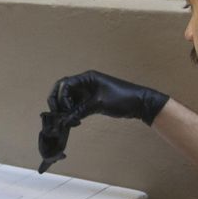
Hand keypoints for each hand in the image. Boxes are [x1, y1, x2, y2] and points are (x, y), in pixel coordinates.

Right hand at [38, 70, 169, 171]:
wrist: (140, 103)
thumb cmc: (122, 98)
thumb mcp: (99, 104)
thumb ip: (80, 110)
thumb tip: (65, 120)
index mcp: (87, 77)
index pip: (65, 84)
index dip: (61, 97)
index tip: (64, 110)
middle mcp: (85, 82)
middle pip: (64, 89)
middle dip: (58, 102)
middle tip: (57, 115)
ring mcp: (88, 91)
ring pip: (69, 98)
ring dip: (66, 108)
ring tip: (67, 120)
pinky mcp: (92, 99)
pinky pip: (77, 104)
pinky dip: (73, 112)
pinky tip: (74, 121)